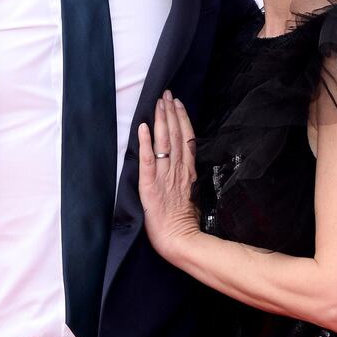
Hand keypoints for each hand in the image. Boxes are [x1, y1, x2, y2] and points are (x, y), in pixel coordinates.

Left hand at [138, 92, 200, 262]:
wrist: (180, 241)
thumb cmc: (186, 225)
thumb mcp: (192, 197)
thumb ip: (189, 180)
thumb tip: (187, 169)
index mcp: (188, 173)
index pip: (186, 139)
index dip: (182, 119)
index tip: (178, 103)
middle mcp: (178, 170)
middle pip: (176, 135)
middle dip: (171, 112)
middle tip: (167, 94)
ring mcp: (164, 177)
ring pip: (164, 142)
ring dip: (161, 120)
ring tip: (159, 102)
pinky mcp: (150, 186)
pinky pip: (148, 160)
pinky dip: (145, 142)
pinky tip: (144, 127)